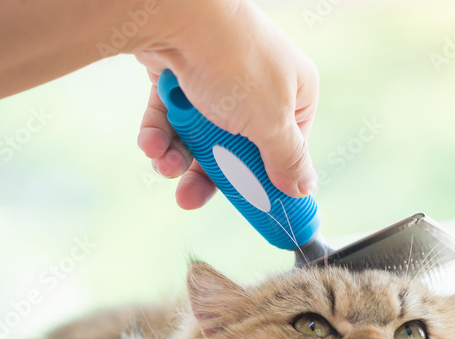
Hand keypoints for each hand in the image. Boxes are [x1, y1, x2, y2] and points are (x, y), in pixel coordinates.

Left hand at [131, 0, 318, 209]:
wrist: (177, 17)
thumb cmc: (235, 66)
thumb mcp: (271, 123)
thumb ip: (287, 159)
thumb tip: (303, 189)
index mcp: (293, 92)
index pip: (287, 147)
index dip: (265, 178)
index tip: (248, 204)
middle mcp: (257, 85)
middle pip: (237, 148)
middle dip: (210, 175)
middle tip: (189, 198)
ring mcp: (216, 79)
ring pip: (199, 136)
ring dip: (178, 159)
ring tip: (165, 167)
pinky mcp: (179, 76)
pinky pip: (171, 117)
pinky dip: (160, 134)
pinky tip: (151, 145)